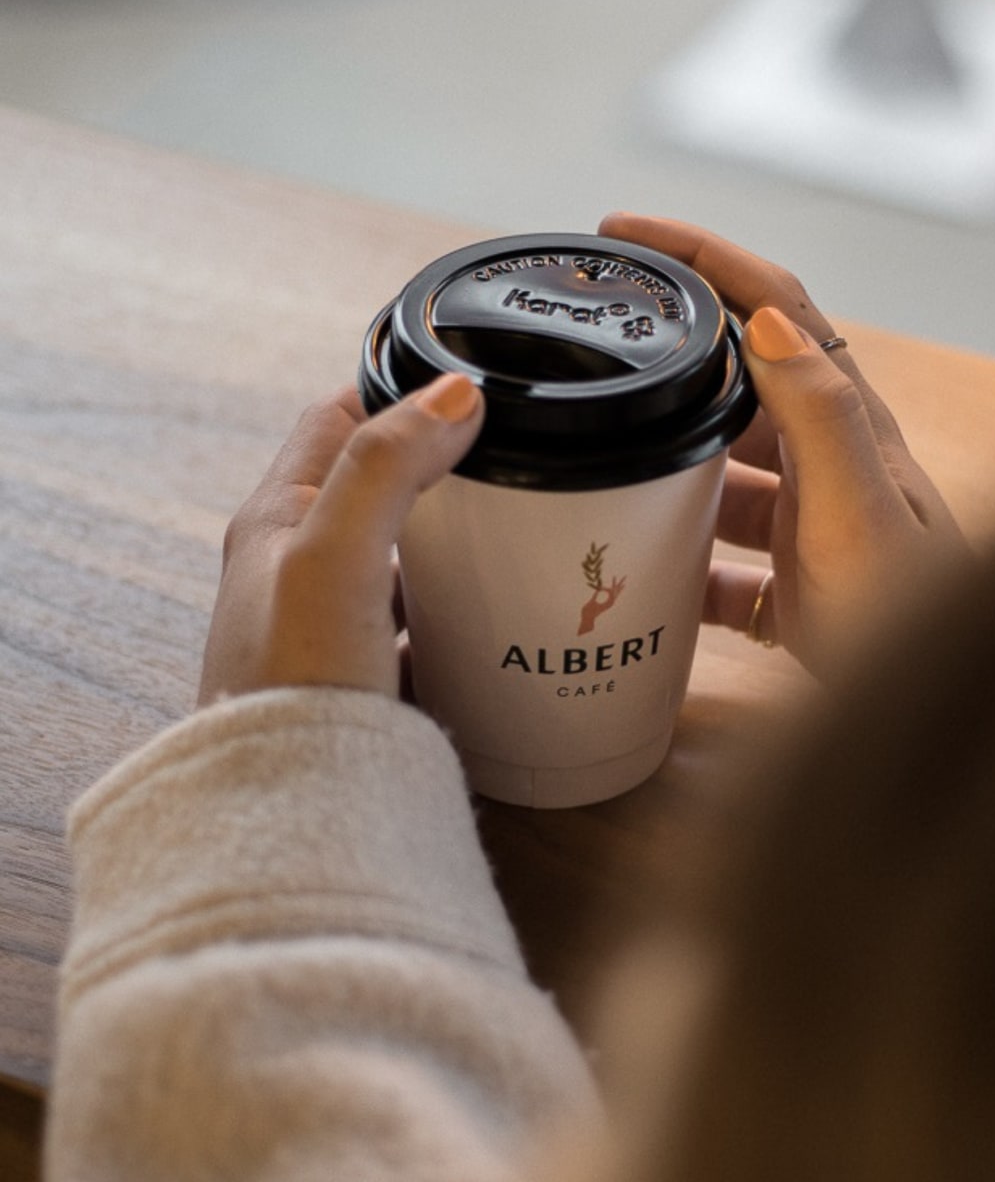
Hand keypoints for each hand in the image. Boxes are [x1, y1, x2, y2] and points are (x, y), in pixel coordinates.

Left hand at [197, 375, 483, 705]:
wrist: (290, 813)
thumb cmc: (293, 687)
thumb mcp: (333, 559)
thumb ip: (385, 469)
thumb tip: (453, 395)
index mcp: (276, 521)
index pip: (336, 421)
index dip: (395, 390)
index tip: (465, 386)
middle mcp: (298, 567)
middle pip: (376, 487)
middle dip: (440, 467)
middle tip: (508, 460)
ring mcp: (331, 623)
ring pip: (402, 556)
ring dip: (451, 542)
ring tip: (513, 532)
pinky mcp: (363, 672)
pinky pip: (417, 620)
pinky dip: (455, 608)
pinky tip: (494, 618)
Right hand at [598, 213, 967, 674]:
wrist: (938, 717)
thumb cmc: (910, 620)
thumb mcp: (861, 511)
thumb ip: (820, 416)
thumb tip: (762, 317)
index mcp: (844, 425)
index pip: (771, 305)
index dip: (702, 255)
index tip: (623, 233)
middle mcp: (824, 462)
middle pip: (734, 384)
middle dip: (667, 354)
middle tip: (593, 341)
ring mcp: (804, 522)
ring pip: (717, 473)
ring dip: (662, 462)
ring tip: (596, 461)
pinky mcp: (787, 582)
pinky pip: (716, 559)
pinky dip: (676, 562)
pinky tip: (639, 578)